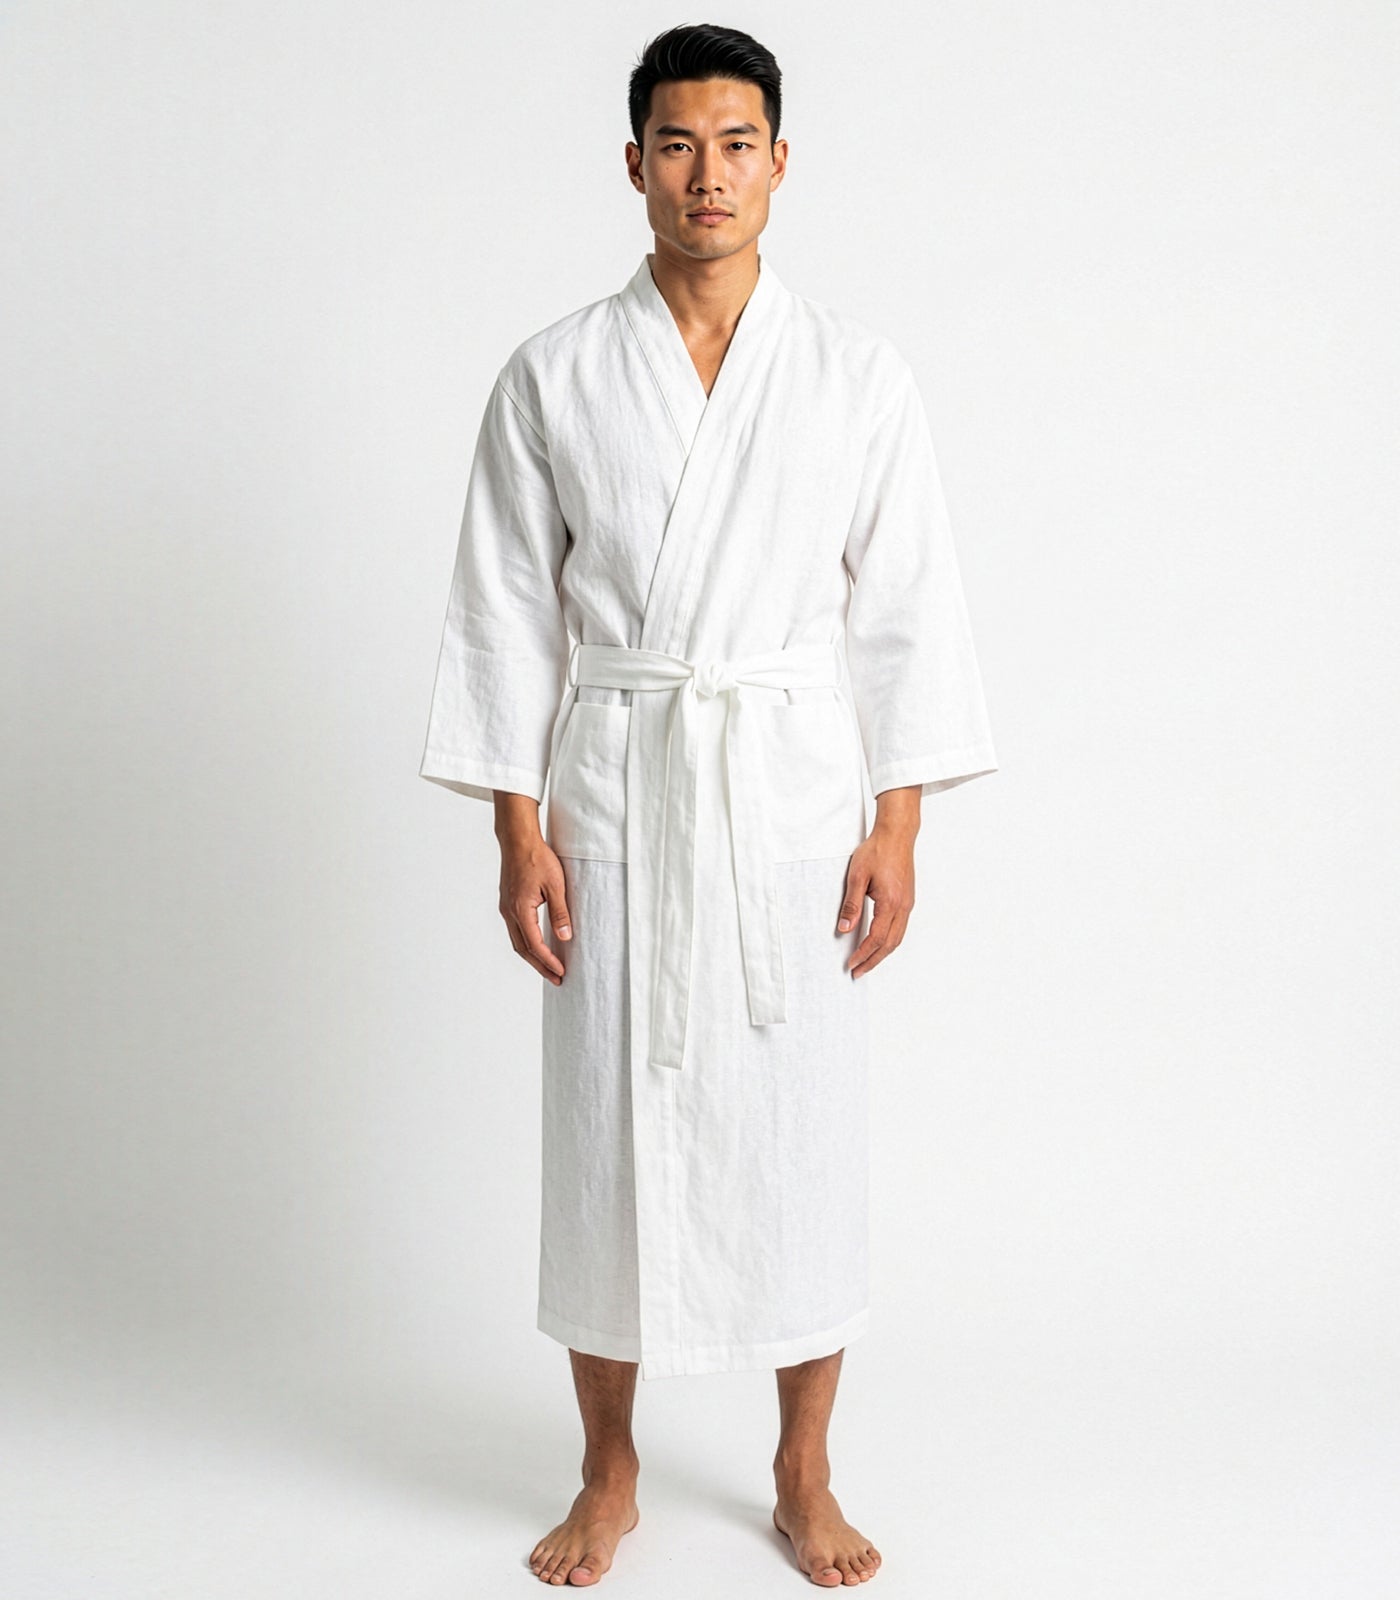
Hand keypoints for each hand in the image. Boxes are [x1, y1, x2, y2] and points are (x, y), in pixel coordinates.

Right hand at [495, 802, 571, 984]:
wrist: (518, 840)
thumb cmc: (537, 858)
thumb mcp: (556, 886)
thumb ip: (560, 913)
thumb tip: (565, 936)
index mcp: (520, 910)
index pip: (534, 945)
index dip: (548, 961)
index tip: (560, 972)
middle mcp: (509, 912)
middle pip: (523, 949)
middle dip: (540, 966)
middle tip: (556, 978)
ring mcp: (506, 908)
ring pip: (517, 941)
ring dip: (532, 956)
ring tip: (548, 967)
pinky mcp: (508, 903)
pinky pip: (516, 930)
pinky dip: (527, 943)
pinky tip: (538, 945)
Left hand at [837, 819, 916, 978]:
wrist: (897, 835)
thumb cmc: (877, 851)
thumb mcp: (857, 877)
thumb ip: (851, 905)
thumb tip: (844, 929)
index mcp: (891, 902)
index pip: (877, 938)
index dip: (863, 954)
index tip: (851, 964)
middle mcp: (903, 906)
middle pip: (890, 944)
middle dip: (873, 960)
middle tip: (858, 972)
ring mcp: (908, 903)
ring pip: (898, 938)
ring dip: (882, 953)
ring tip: (867, 962)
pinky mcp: (907, 899)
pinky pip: (900, 927)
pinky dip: (889, 941)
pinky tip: (879, 943)